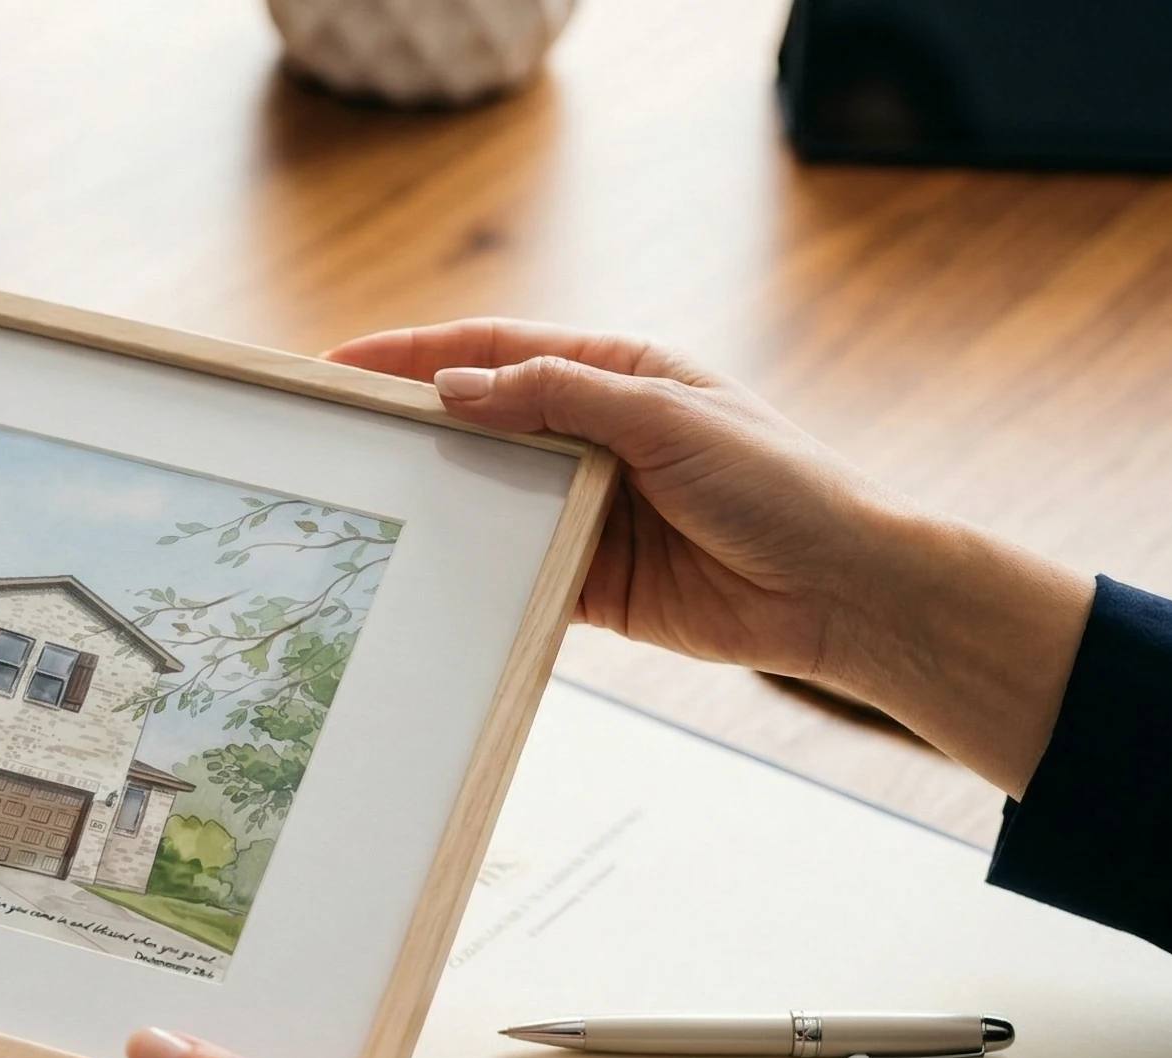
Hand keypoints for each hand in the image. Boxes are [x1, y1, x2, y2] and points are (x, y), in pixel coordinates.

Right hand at [324, 319, 1094, 794]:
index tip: (342, 365)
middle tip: (331, 435)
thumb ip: (558, 397)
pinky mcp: (593, 581)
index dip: (415, 353)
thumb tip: (455, 386)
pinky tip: (426, 573)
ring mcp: (590, 509)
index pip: (496, 352)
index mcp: (618, 375)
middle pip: (481, 422)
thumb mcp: (665, 418)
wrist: (841, 590)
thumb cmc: (776, 484)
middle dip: (409, 426)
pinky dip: (475, 571)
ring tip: (364, 504)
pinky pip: (516, 569)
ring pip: (491, 497)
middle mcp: (597, 436)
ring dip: (438, 501)